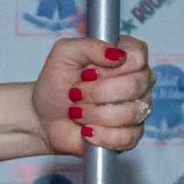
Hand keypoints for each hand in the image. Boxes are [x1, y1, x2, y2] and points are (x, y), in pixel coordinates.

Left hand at [29, 36, 153, 154]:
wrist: (45, 117)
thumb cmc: (56, 83)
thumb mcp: (64, 54)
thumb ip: (90, 46)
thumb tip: (117, 55)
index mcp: (127, 56)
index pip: (138, 56)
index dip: (110, 68)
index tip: (87, 73)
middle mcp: (139, 80)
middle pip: (135, 85)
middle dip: (97, 93)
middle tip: (76, 94)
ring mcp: (138, 108)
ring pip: (132, 112)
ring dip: (96, 114)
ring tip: (78, 112)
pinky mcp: (131, 134)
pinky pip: (128, 137)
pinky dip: (102, 135)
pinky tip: (87, 131)